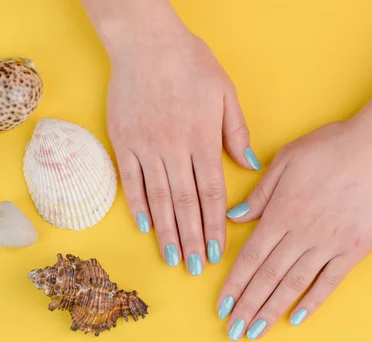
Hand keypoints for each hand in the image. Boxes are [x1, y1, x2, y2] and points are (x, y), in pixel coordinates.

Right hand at [107, 28, 260, 274]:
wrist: (145, 41)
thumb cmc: (190, 63)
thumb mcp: (224, 91)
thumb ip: (236, 130)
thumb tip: (249, 165)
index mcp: (202, 139)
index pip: (211, 194)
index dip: (215, 227)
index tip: (219, 253)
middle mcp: (174, 148)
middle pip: (185, 204)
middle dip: (193, 240)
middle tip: (197, 269)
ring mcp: (145, 146)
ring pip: (158, 198)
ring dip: (167, 232)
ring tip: (173, 259)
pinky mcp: (122, 141)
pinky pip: (129, 180)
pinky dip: (136, 205)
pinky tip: (144, 227)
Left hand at [217, 117, 371, 339]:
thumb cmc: (330, 147)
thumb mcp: (285, 159)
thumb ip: (260, 194)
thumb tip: (235, 217)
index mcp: (282, 212)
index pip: (251, 256)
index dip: (235, 283)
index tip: (222, 305)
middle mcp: (302, 233)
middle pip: (268, 276)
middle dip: (247, 306)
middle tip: (233, 330)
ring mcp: (329, 243)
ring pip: (294, 284)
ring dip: (272, 310)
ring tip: (256, 332)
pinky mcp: (354, 249)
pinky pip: (329, 282)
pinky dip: (312, 301)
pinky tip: (296, 318)